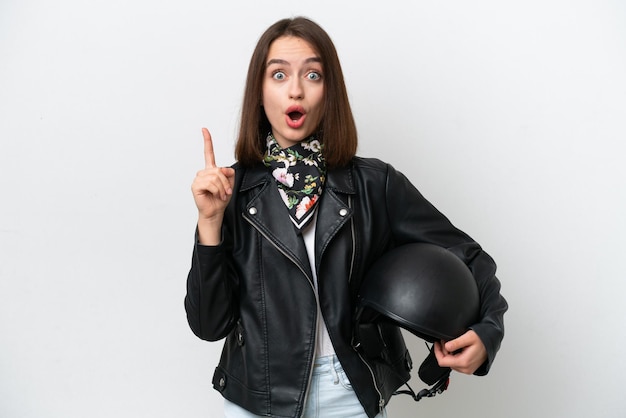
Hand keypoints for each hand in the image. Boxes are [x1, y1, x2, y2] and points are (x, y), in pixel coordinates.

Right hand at [191, 128, 234, 242]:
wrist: (215, 212)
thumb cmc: (221, 199)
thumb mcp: (229, 183)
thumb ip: (228, 173)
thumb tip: (222, 169)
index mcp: (211, 170)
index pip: (209, 153)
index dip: (207, 141)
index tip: (204, 129)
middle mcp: (203, 172)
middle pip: (218, 170)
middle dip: (226, 182)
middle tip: (226, 192)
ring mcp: (198, 178)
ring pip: (215, 177)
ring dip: (222, 187)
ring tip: (221, 195)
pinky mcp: (196, 185)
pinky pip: (210, 183)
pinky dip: (217, 190)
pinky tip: (215, 195)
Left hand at [433, 330, 486, 374]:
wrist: (491, 343)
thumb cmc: (482, 340)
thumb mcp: (468, 337)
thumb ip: (456, 343)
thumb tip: (446, 346)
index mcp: (464, 362)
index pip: (443, 361)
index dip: (437, 352)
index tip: (437, 344)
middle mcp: (465, 368)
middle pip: (446, 362)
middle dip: (443, 351)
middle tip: (444, 341)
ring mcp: (467, 369)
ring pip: (451, 363)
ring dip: (448, 354)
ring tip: (450, 344)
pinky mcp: (468, 368)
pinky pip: (456, 364)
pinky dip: (453, 356)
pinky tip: (455, 349)